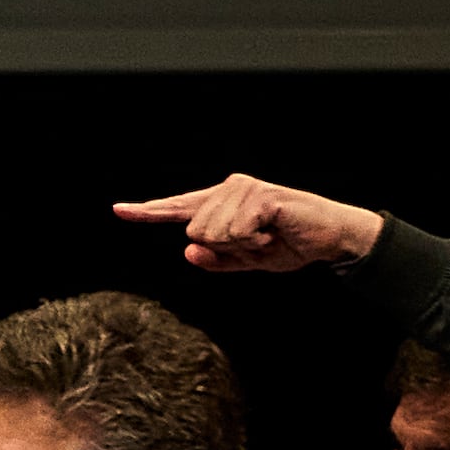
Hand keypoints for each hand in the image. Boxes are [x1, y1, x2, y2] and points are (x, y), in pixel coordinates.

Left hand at [116, 175, 385, 275]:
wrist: (330, 238)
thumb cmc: (290, 244)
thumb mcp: (247, 260)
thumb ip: (216, 259)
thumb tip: (188, 251)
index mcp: (221, 204)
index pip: (179, 209)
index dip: (148, 211)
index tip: (119, 210)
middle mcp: (228, 189)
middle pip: (194, 231)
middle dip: (226, 249)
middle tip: (259, 242)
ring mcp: (244, 189)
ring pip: (211, 232)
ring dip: (242, 244)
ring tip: (269, 234)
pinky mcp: (260, 195)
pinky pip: (236, 230)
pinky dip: (255, 241)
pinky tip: (274, 230)